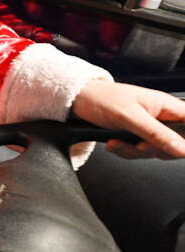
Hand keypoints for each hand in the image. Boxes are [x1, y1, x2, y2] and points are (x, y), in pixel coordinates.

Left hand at [70, 79, 184, 158]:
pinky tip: (113, 143)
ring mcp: (149, 128)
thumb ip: (156, 134)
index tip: (178, 149)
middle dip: (154, 149)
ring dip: (135, 151)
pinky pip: (139, 152)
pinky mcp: (136, 136)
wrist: (77, 101)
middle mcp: (161, 117)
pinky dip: (125, 151)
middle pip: (176, 145)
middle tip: (138, 144)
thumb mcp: (130, 117)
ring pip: (156, 151)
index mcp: (167, 106)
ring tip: (118, 140)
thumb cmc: (101, 98)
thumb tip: (182, 149)